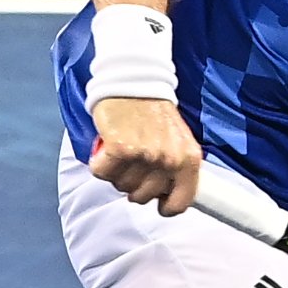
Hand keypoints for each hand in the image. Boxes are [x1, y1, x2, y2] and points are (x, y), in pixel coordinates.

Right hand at [88, 94, 203, 211]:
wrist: (134, 80)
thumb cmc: (153, 110)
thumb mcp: (177, 140)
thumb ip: (175, 167)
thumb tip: (165, 195)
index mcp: (188, 159)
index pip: (181, 202)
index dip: (166, 207)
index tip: (159, 204)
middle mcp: (169, 159)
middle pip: (143, 197)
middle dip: (133, 183)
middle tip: (132, 162)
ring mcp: (145, 155)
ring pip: (121, 186)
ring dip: (116, 172)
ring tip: (121, 150)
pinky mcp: (120, 149)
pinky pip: (102, 173)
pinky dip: (99, 163)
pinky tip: (105, 147)